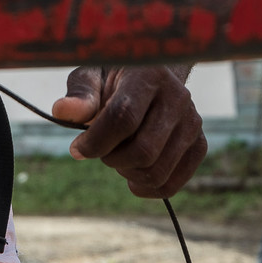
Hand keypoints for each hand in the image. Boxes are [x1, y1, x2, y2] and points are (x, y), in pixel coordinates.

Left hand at [51, 66, 206, 198]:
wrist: (151, 73)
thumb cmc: (113, 76)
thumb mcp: (92, 74)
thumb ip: (80, 94)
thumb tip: (62, 111)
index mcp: (148, 75)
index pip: (124, 117)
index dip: (96, 141)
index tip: (77, 149)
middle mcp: (177, 97)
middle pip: (143, 150)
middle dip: (112, 159)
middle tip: (100, 150)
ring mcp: (192, 121)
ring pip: (157, 171)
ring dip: (128, 174)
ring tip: (117, 157)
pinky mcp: (199, 143)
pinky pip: (173, 183)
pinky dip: (148, 189)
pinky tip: (132, 176)